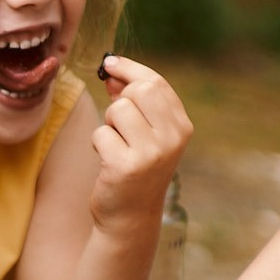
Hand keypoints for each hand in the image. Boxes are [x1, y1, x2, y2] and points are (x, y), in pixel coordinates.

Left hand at [91, 54, 191, 237]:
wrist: (130, 216)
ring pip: (117, 110)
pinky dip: (98, 144)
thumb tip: (112, 70)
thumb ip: (134, 101)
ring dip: (108, 124)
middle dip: (120, 99)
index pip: (156, 83)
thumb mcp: (144, 133)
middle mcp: (172, 139)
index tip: (110, 63)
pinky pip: (101, 134)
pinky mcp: (126, 166)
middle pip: (139, 90)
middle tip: (118, 122)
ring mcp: (151, 153)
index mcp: (181, 127)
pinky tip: (108, 162)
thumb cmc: (135, 168)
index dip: (129, 69)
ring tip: (116, 145)